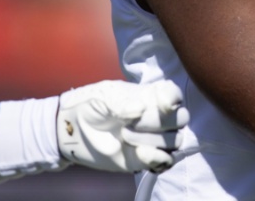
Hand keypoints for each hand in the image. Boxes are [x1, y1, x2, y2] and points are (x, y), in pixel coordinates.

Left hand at [57, 79, 188, 173]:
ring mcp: (154, 138)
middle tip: (131, 123)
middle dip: (158, 122)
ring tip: (125, 135)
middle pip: (181, 119)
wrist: (73, 130)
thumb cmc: (90, 105)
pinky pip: (167, 161)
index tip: (163, 105)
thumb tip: (140, 109)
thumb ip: (123, 102)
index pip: (174, 94)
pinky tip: (139, 153)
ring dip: (152, 139)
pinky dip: (157, 158)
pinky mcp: (147, 159)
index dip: (173, 99)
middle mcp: (157, 116)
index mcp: (150, 95)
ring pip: (175, 140)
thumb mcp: (104, 98)